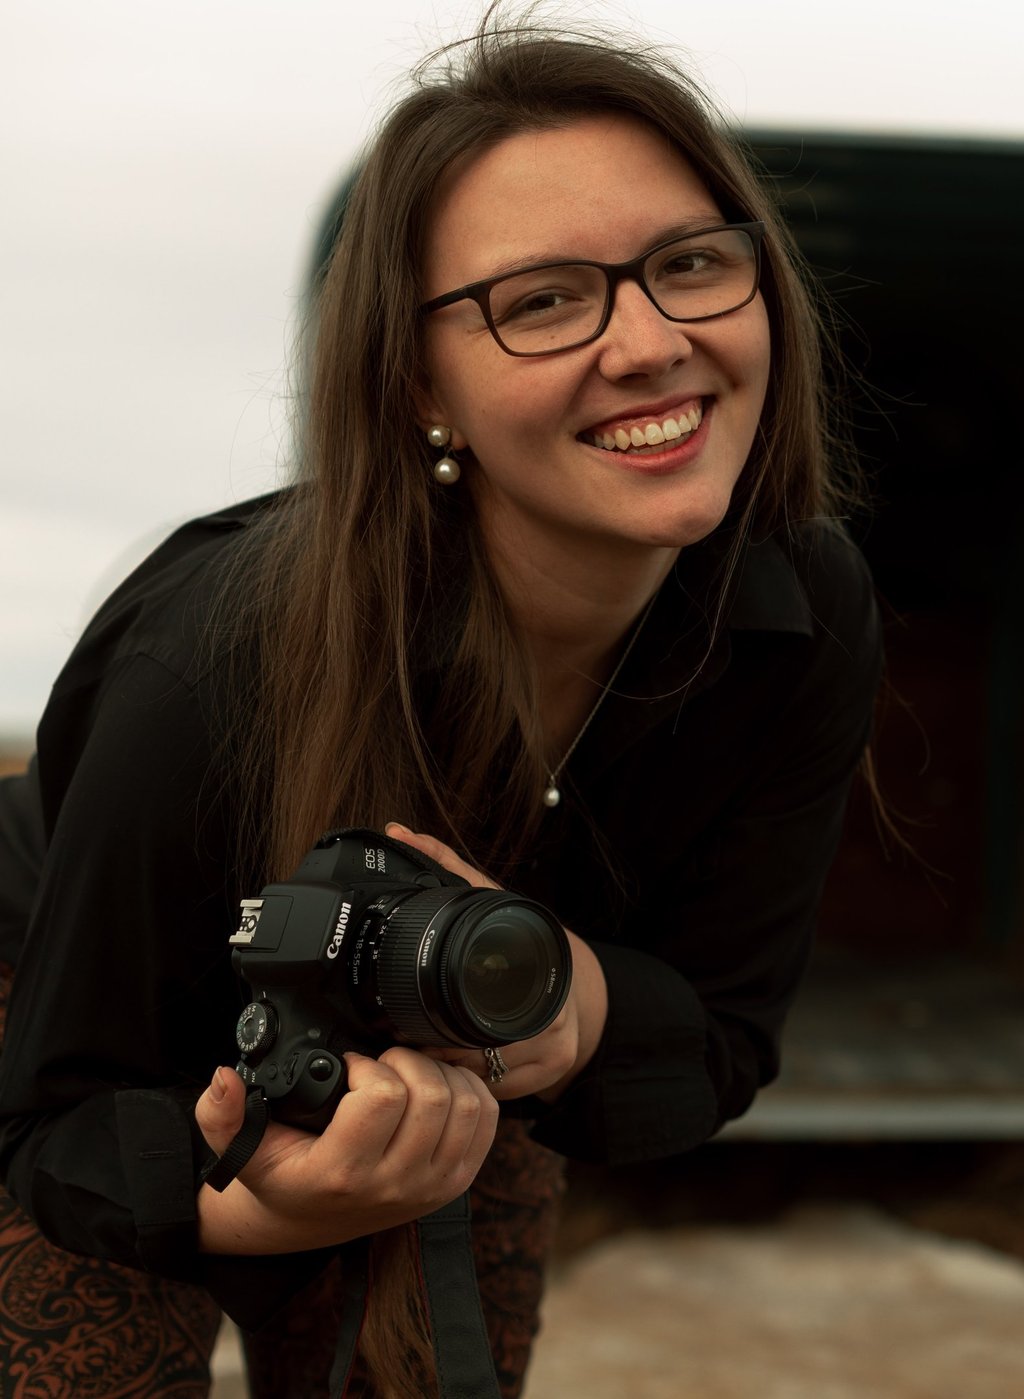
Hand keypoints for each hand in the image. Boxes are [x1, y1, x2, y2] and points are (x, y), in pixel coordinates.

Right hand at [194, 1045, 496, 1255]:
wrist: (309, 1222)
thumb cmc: (281, 1176)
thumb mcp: (240, 1148)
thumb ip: (221, 1114)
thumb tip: (222, 1079)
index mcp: (344, 1173)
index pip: (384, 1096)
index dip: (368, 1065)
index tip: (351, 1065)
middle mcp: (396, 1185)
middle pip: (433, 1093)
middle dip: (407, 1060)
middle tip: (383, 1063)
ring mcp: (432, 1186)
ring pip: (465, 1102)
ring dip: (440, 1072)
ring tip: (408, 1073)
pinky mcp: (457, 1182)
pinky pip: (486, 1119)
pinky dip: (469, 1090)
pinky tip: (436, 1087)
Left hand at [384, 823, 607, 1103]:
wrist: (577, 974)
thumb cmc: (522, 938)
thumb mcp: (489, 898)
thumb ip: (445, 866)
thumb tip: (399, 833)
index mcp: (536, 968)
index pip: (475, 1012)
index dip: (434, 1025)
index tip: (401, 1024)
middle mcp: (553, 1015)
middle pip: (477, 1052)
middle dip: (436, 1049)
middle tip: (402, 1042)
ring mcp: (557, 1051)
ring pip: (485, 1078)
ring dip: (449, 1070)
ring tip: (421, 1056)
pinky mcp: (551, 1077)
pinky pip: (497, 1093)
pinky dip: (470, 1084)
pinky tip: (452, 1071)